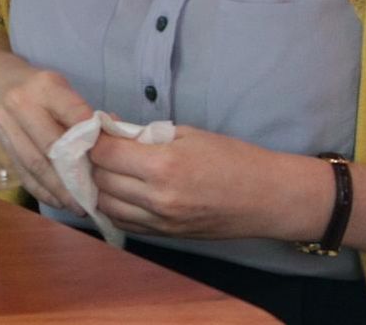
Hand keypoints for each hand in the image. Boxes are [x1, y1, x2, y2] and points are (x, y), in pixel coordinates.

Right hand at [0, 51, 94, 212]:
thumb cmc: (34, 88)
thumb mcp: (59, 88)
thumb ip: (83, 113)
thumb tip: (116, 139)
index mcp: (44, 86)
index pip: (75, 115)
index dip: (93, 141)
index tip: (110, 164)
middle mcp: (20, 103)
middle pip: (52, 146)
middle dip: (76, 175)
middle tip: (96, 197)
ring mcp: (2, 125)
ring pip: (35, 164)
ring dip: (59, 190)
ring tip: (80, 206)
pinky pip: (21, 172)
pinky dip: (41, 191)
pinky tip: (58, 201)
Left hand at [91, 126, 327, 240]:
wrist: (270, 198)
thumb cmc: (233, 159)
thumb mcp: (188, 135)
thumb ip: (145, 134)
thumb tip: (109, 128)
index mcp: (164, 166)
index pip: (105, 153)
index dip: (95, 140)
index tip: (97, 131)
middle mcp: (158, 198)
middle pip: (101, 180)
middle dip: (95, 163)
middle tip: (100, 149)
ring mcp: (161, 221)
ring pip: (106, 205)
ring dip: (100, 187)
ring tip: (107, 171)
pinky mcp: (166, 236)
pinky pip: (124, 223)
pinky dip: (114, 207)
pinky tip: (119, 192)